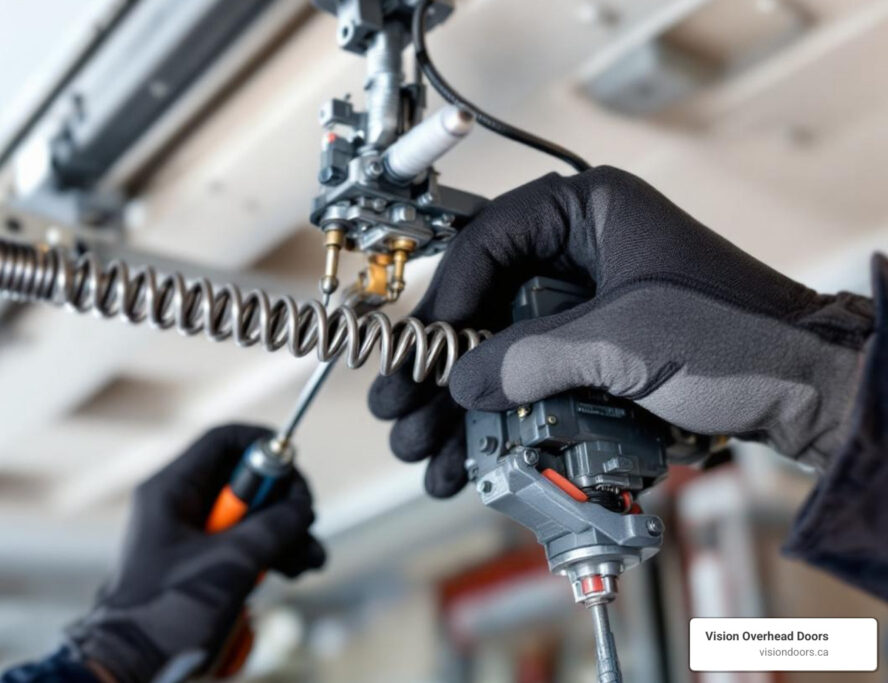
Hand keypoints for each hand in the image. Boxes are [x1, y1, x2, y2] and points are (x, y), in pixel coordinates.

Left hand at [66, 424, 324, 682]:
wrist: (129, 671)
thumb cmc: (167, 614)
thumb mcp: (232, 564)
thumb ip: (273, 527)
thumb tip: (301, 509)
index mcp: (170, 491)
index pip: (223, 441)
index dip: (264, 447)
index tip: (296, 467)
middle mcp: (177, 507)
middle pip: (243, 482)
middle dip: (282, 503)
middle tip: (306, 526)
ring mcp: (187, 538)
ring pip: (247, 517)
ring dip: (282, 535)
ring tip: (307, 562)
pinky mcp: (197, 567)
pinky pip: (240, 547)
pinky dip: (267, 557)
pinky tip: (290, 574)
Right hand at [370, 166, 874, 495]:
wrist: (807, 391)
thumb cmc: (738, 338)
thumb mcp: (621, 339)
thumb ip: (529, 358)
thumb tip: (458, 385)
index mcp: (587, 213)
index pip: (487, 244)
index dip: (446, 301)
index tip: (423, 352)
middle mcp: (579, 253)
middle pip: (484, 306)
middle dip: (441, 370)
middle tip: (401, 414)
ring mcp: (587, 306)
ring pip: (501, 352)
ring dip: (462, 407)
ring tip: (428, 452)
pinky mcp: (596, 353)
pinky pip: (532, 381)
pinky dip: (502, 419)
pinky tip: (472, 456)